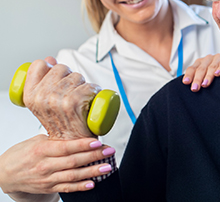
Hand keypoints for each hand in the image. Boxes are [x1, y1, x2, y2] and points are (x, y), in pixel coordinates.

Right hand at [0, 135, 114, 194]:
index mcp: (43, 149)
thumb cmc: (23, 153)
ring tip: (107, 167)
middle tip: (109, 151)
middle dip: (94, 156)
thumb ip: (57, 138)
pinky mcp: (49, 188)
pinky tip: (92, 183)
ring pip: (73, 175)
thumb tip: (78, 131)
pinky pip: (67, 188)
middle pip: (74, 161)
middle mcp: (45, 165)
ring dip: (92, 171)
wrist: (5, 173)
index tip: (98, 141)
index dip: (84, 145)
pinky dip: (80, 186)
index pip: (67, 147)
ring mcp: (47, 178)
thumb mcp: (37, 141)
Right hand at [23, 58, 99, 139]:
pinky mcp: (74, 103)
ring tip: (80, 100)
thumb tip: (49, 59)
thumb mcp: (44, 102)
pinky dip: (94, 91)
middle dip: (70, 77)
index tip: (58, 78)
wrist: (72, 144)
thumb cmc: (61, 122)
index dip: (51, 68)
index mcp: (30, 96)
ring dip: (83, 85)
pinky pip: (89, 86)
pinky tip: (90, 101)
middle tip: (72, 94)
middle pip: (61, 68)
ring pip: (77, 76)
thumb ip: (43, 80)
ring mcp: (57, 100)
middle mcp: (41, 97)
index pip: (39, 64)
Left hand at [182, 53, 219, 91]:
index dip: (189, 75)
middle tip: (195, 88)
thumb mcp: (206, 74)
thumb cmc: (217, 71)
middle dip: (197, 79)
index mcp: (201, 62)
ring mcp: (218, 58)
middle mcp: (208, 59)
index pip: (192, 68)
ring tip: (205, 84)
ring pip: (211, 67)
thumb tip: (190, 88)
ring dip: (208, 76)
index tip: (186, 82)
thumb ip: (198, 79)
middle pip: (201, 69)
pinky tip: (217, 74)